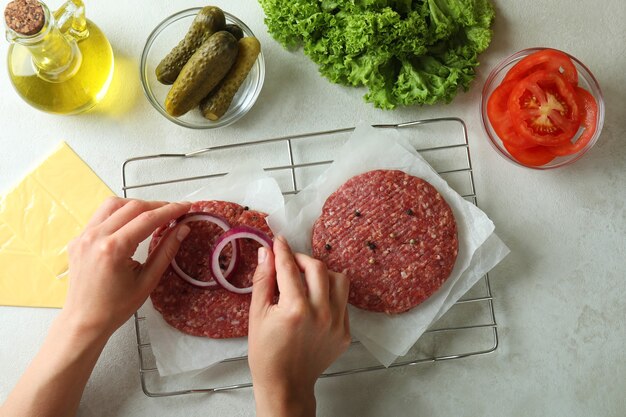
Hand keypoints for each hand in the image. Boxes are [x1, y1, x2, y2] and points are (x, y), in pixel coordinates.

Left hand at [62, 197, 190, 336]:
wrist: (84, 321)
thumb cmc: (116, 307)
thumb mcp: (148, 280)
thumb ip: (166, 251)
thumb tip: (183, 228)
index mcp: (113, 249)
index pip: (147, 219)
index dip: (170, 210)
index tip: (186, 207)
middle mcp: (95, 237)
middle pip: (131, 207)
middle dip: (156, 206)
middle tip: (174, 212)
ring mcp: (83, 236)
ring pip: (113, 205)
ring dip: (136, 206)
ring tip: (153, 215)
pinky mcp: (78, 238)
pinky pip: (101, 216)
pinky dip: (119, 214)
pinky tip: (131, 224)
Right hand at [248, 236, 350, 416]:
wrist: (286, 384)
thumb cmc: (266, 353)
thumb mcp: (257, 314)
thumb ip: (263, 280)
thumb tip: (265, 252)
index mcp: (295, 309)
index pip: (289, 267)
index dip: (282, 250)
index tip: (278, 240)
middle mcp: (321, 313)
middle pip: (317, 267)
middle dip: (301, 259)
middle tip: (289, 262)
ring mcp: (337, 323)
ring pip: (339, 279)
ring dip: (322, 273)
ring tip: (306, 281)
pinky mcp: (345, 332)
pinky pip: (343, 301)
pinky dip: (329, 294)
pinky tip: (314, 302)